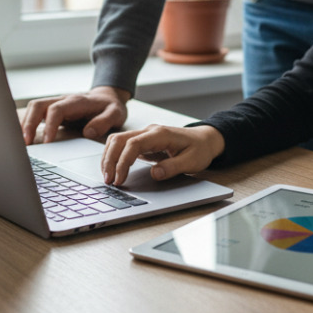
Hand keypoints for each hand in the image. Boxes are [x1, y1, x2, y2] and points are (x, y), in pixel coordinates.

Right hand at [20, 86, 130, 144]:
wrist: (109, 97)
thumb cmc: (111, 107)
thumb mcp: (115, 113)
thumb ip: (104, 121)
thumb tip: (88, 132)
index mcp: (77, 101)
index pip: (57, 109)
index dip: (49, 125)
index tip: (47, 141)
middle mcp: (63, 100)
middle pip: (38, 105)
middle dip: (29, 123)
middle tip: (26, 143)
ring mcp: (56, 104)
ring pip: (34, 108)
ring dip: (25, 123)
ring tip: (21, 142)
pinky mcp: (53, 110)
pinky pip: (35, 113)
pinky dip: (27, 123)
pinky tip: (23, 136)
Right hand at [102, 124, 224, 185]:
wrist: (205, 139)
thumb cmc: (199, 149)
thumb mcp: (192, 161)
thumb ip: (173, 167)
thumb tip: (154, 173)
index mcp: (160, 134)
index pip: (133, 144)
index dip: (123, 162)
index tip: (120, 179)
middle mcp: (149, 131)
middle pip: (120, 139)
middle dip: (110, 160)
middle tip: (108, 181)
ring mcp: (145, 134)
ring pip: (117, 140)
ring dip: (109, 157)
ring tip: (108, 178)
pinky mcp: (143, 141)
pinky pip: (122, 145)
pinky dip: (114, 156)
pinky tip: (113, 170)